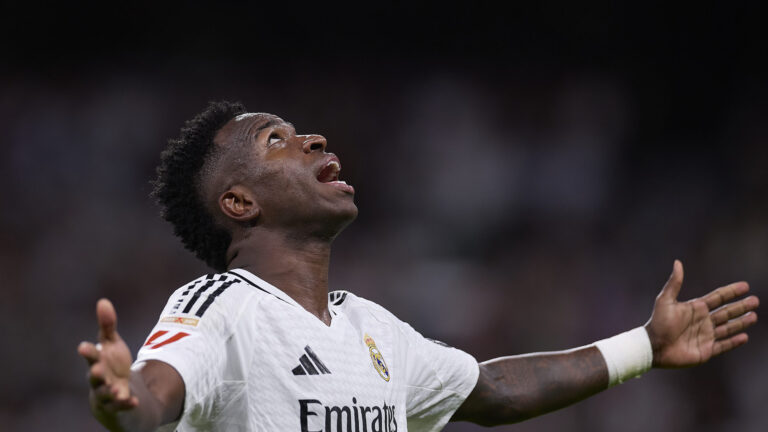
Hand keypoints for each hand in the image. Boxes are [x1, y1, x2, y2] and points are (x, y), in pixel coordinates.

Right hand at [78, 299, 138, 420]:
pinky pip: (120, 407)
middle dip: (95, 372)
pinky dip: (125, 404)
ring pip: (104, 394)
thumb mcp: (112, 344)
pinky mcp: (116, 406)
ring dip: (109, 392)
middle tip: (96, 369)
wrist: (115, 393)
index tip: (83, 346)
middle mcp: (98, 378)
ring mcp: (106, 393)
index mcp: (97, 361)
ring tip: (117, 389)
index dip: (88, 351)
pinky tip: (133, 401)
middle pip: (94, 376)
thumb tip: (103, 301)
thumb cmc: (111, 365)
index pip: (91, 355)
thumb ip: (107, 326)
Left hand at [645, 260, 758, 367]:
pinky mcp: (706, 350)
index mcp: (696, 308)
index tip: (745, 286)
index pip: (718, 298)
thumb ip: (674, 283)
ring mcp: (705, 336)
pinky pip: (723, 345)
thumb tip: (678, 262)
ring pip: (728, 328)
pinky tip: (744, 337)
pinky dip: (734, 342)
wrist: (653, 347)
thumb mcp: (665, 300)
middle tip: (756, 300)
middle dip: (741, 306)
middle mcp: (703, 321)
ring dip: (741, 322)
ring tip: (754, 316)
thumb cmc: (658, 323)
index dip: (731, 291)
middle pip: (727, 312)